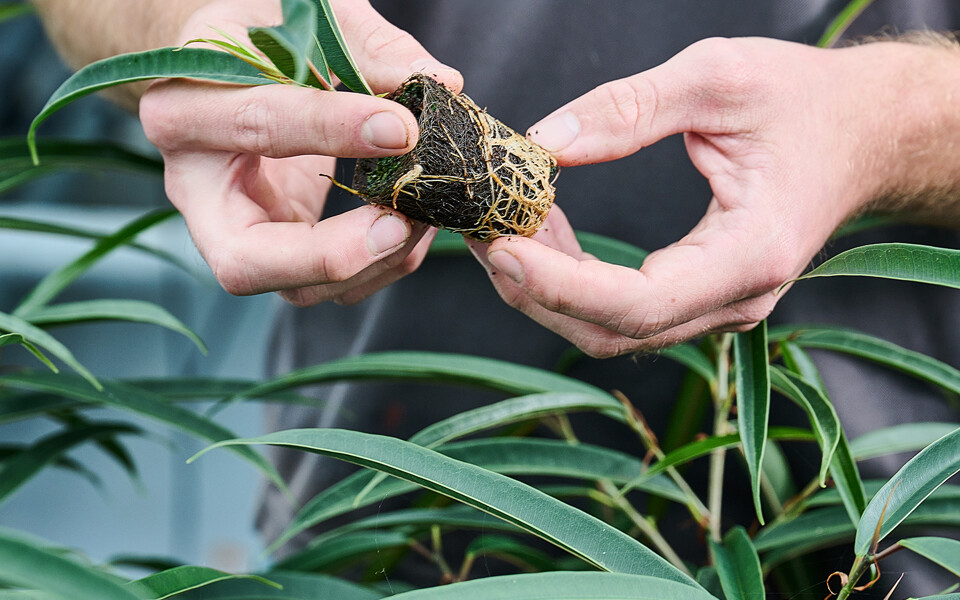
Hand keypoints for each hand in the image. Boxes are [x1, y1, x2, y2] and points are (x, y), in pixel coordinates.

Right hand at [139, 0, 462, 305]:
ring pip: (292, 288)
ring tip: (419, 218)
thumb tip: (438, 81)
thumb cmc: (259, 39)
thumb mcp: (301, 17)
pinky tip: (410, 226)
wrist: (226, 71)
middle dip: (330, 255)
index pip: (258, 125)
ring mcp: (230, 232)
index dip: (334, 130)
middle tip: (398, 225)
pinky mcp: (270, 253)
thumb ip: (366, 45)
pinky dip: (378, 266)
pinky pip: (323, 284)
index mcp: (186, 106)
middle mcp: (195, 187)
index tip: (403, 130)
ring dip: (369, 265)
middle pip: (244, 259)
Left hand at [472, 37, 952, 356]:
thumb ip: (629, 108)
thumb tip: (544, 142)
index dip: (559, 286)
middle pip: (612, 330)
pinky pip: (623, 309)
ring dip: (546, 287)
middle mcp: (735, 300)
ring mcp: (718, 307)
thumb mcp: (720, 78)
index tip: (499, 248)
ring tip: (504, 224)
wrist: (865, 133)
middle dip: (534, 288)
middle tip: (481, 230)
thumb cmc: (806, 102)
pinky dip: (572, 281)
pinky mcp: (701, 296)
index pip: (638, 302)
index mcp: (750, 255)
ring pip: (610, 329)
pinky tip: (544, 232)